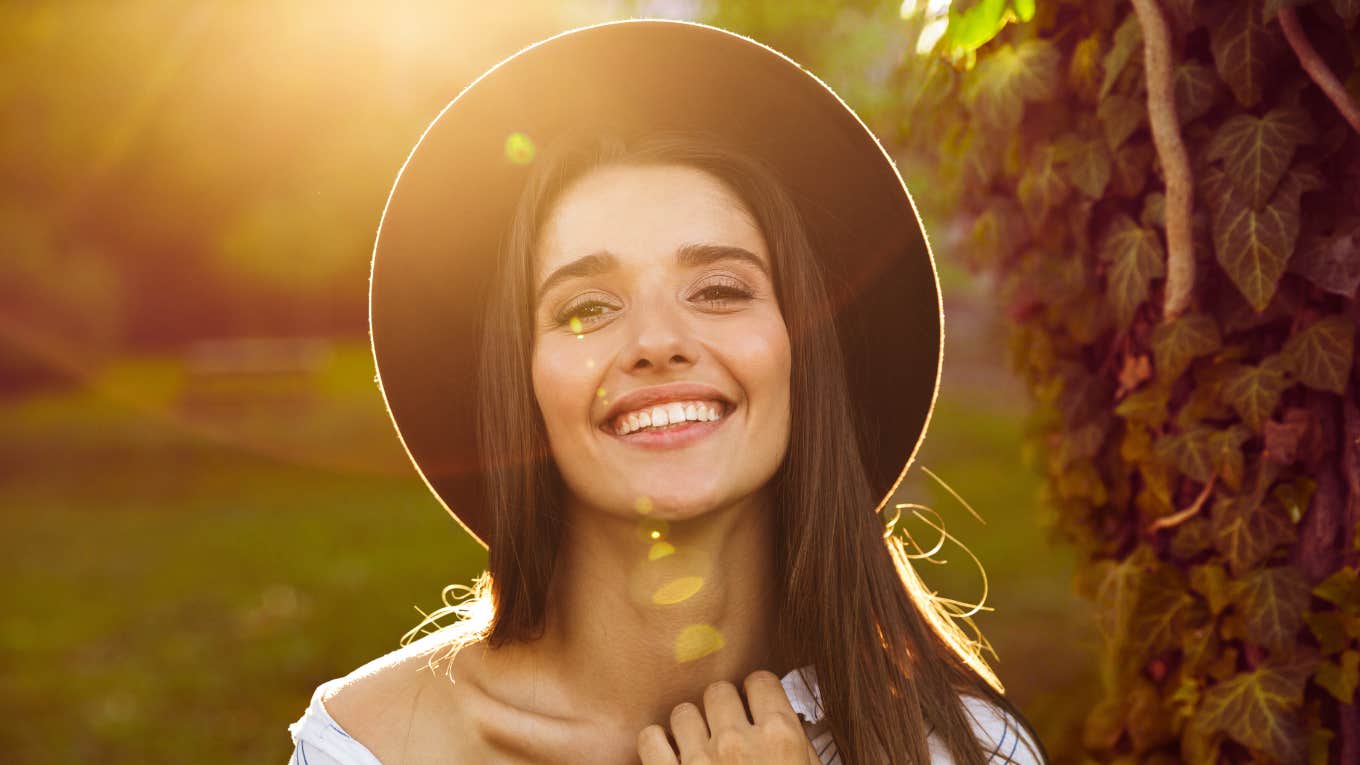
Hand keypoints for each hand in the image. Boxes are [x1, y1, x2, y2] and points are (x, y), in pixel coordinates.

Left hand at [637, 670, 820, 763]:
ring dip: (691, 726)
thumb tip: (787, 717)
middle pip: (720, 691)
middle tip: (727, 730)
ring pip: (684, 711)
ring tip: (700, 746)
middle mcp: (738, 743)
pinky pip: (650, 738)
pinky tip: (670, 756)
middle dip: (722, 709)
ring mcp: (700, 762)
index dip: (757, 694)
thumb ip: (798, 743)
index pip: (760, 680)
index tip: (754, 706)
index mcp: (780, 738)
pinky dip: (657, 744)